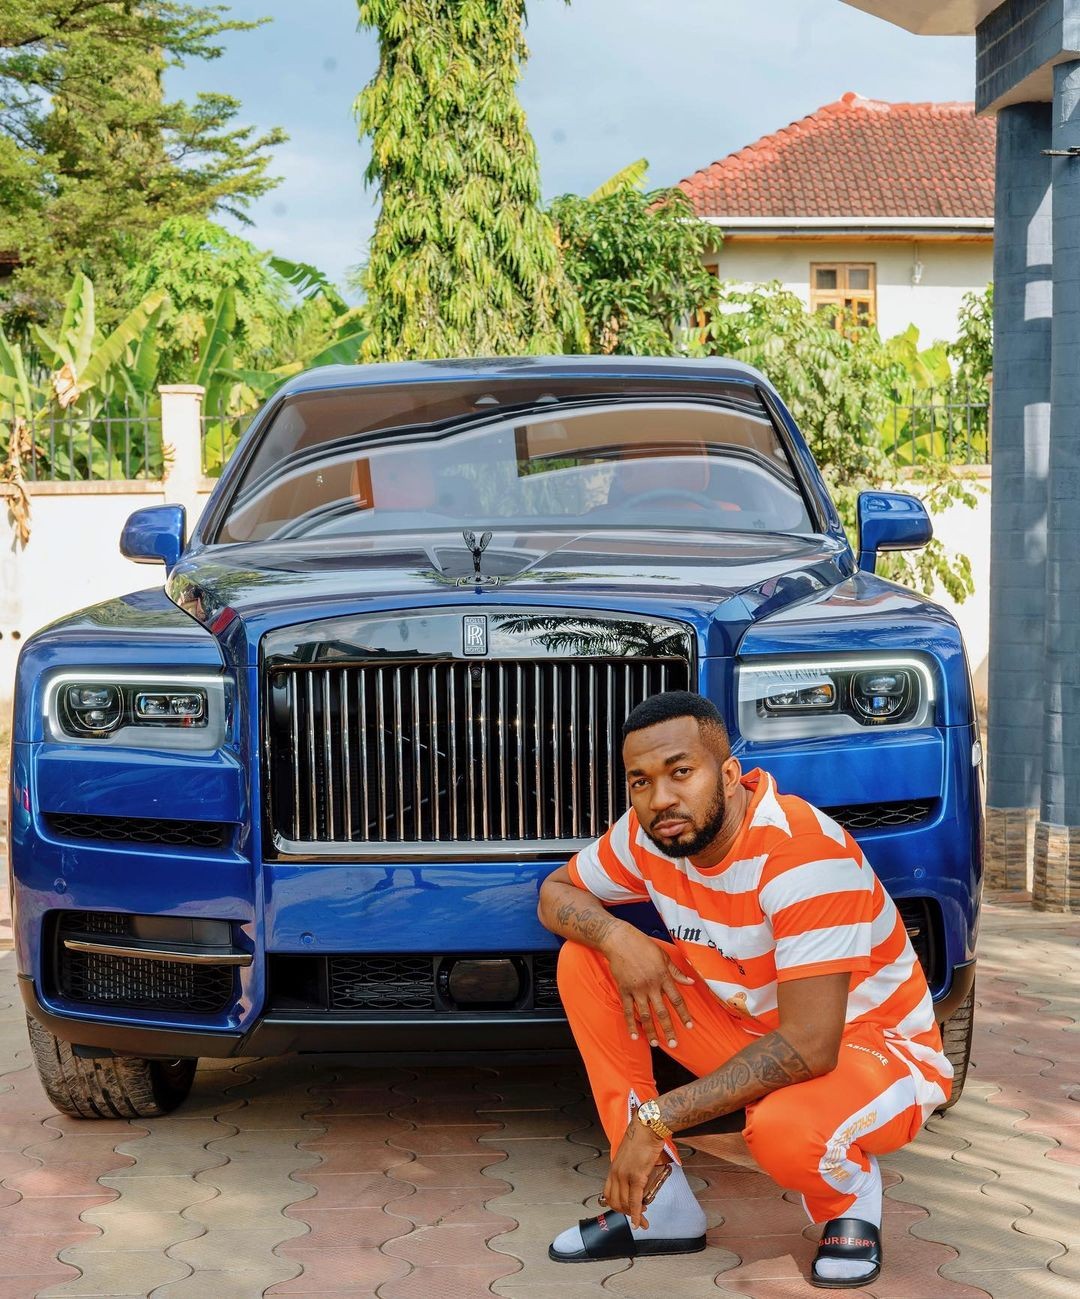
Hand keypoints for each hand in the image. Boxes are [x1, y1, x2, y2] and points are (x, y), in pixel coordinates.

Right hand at [603, 930, 694, 1047]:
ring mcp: (636, 989)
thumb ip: (676, 971)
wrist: (619, 940)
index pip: (676, 999)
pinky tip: (635, 1036)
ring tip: (656, 1044)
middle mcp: (651, 985)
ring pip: (645, 1015)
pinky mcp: (624, 990)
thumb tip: (690, 982)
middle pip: (662, 1012)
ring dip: (651, 1031)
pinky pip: (628, 1010)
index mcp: (663, 976)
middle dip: (668, 1029)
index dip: (684, 1014)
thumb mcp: (663, 955)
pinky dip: (631, 1024)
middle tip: (674, 1044)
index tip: (689, 1026)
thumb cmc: (643, 945)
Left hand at [603, 1118, 666, 1228]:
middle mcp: (616, 1173)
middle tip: (636, 1216)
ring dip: (634, 1215)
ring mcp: (625, 1176)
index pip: (608, 1194)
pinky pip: (635, 1201)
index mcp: (614, 1168)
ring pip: (625, 1204)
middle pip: (615, 1202)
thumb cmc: (642, 1139)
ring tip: (643, 1216)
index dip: (616, 1206)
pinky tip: (640, 1221)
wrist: (648, 1128)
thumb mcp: (630, 1157)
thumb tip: (636, 1184)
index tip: (625, 1211)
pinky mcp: (637, 1177)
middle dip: (626, 1213)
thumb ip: (629, 1170)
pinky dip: (637, 1214)